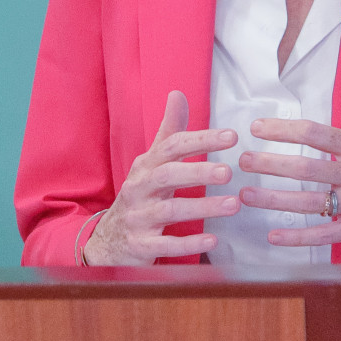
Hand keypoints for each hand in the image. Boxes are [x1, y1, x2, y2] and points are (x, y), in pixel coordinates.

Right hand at [82, 90, 240, 264]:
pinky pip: (164, 245)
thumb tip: (178, 94)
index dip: (200, 140)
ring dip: (203, 207)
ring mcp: (138, 218)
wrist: (106, 243)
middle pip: (167, 175)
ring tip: (233, 204)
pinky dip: (188, 243)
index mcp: (146, 166)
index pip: (172, 147)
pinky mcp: (139, 245)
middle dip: (198, 172)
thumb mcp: (150, 164)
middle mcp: (139, 188)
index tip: (231, 136)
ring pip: (170, 210)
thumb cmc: (139, 197)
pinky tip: (212, 241)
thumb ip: (168, 133)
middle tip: (229, 172)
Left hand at [236, 49, 340, 248]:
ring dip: (275, 200)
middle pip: (306, 170)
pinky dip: (298, 237)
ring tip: (245, 194)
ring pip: (310, 203)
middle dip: (271, 165)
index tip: (258, 127)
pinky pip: (325, 235)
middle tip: (243, 160)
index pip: (317, 134)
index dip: (285, 130)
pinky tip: (272, 235)